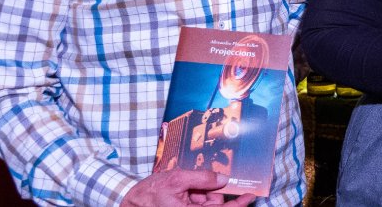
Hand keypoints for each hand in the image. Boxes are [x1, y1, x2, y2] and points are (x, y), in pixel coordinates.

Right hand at [121, 170, 256, 206]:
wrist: (131, 201)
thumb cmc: (150, 192)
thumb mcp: (177, 178)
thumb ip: (201, 178)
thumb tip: (222, 179)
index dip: (237, 205)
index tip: (250, 196)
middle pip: (214, 205)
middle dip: (212, 193)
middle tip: (200, 183)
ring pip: (207, 203)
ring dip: (201, 193)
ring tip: (184, 187)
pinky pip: (198, 204)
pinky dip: (196, 195)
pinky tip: (186, 190)